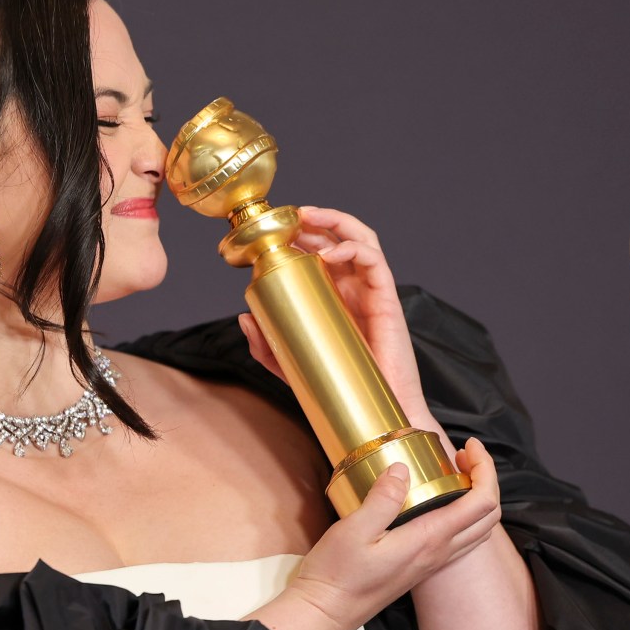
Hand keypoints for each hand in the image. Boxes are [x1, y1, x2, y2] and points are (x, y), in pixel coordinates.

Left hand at [236, 206, 434, 426]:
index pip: (320, 252)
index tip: (272, 231)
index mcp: (334, 296)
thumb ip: (267, 345)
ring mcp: (371, 292)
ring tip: (308, 216)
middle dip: (313, 220)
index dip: (299, 235)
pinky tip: (329, 253)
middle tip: (287, 216)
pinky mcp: (386, 300)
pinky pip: (374, 261)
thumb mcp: (290, 364)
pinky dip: (352, 248)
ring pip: (360, 239)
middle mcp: (354, 288)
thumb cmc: (339, 388)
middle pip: (339, 237)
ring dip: (335, 221)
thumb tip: (243, 316)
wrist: (376, 414)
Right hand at [272, 437, 501, 629]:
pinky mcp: (420, 568)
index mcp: (430, 539)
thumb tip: (403, 468)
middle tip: (462, 456)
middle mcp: (439, 553)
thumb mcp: (354, 529)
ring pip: (478, 531)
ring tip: (454, 473)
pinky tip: (436, 503)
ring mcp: (432, 563)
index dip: (485, 469)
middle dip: (486, 480)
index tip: (469, 446)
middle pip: (489, 517)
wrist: (326, 613)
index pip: (481, 502)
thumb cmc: (337, 574)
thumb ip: (383, 498)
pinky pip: (460, 541)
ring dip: (477, 498)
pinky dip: (463, 516)